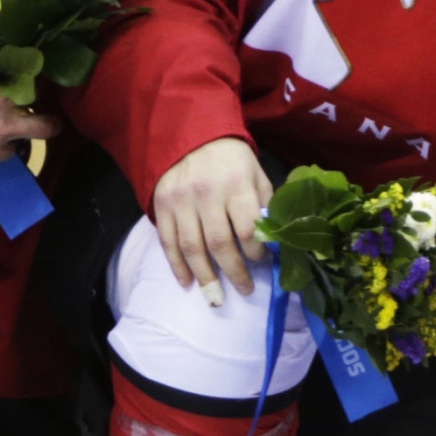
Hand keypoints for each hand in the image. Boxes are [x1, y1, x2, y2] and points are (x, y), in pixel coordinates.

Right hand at [151, 137, 271, 303]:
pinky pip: (167, 242)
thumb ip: (264, 206)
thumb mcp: (257, 175)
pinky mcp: (161, 206)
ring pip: (191, 247)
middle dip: (233, 272)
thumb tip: (273, 241)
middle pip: (219, 243)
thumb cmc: (233, 161)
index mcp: (236, 185)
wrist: (192, 137)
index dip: (255, 252)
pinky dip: (177, 265)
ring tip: (216, 298)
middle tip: (245, 290)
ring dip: (205, 276)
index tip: (263, 263)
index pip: (246, 228)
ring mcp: (180, 201)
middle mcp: (206, 194)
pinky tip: (188, 283)